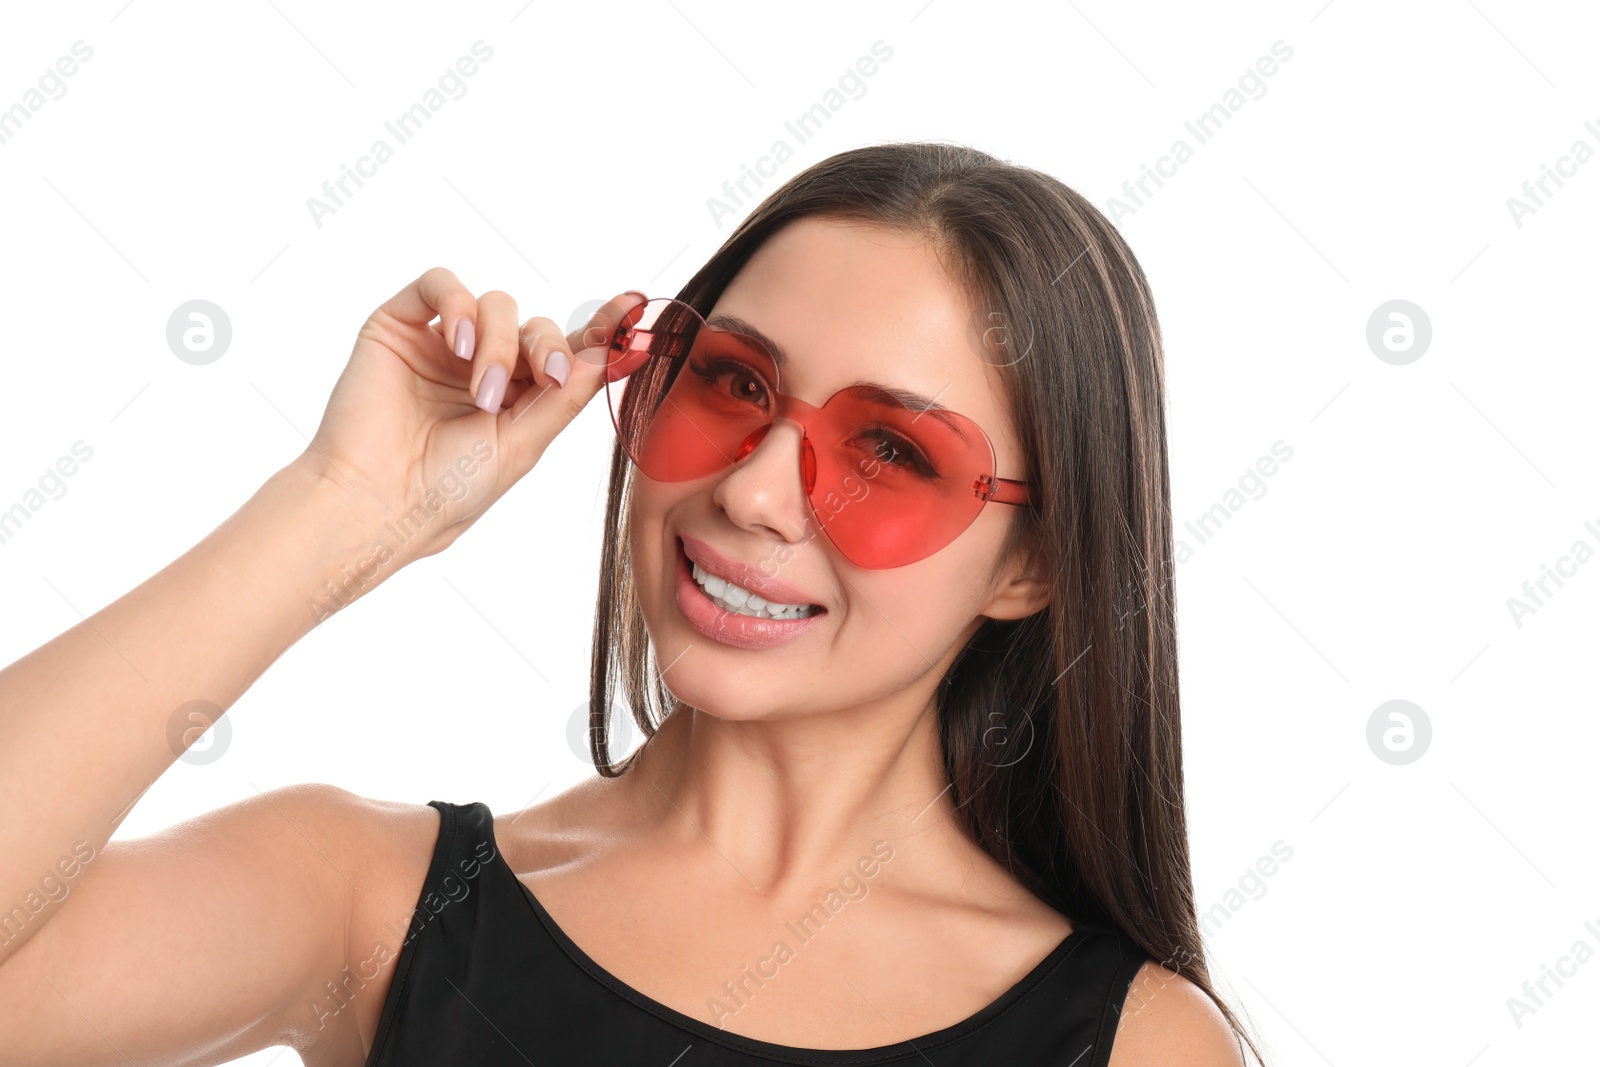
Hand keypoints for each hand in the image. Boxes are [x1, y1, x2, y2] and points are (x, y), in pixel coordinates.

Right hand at [298, 267, 644, 566]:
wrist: (378, 501)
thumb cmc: (446, 488)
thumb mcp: (524, 442)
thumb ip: (566, 396)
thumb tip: (611, 355)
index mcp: (518, 399)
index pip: (567, 352)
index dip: (601, 329)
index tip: (633, 307)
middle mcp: (481, 367)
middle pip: (537, 325)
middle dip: (548, 347)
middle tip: (548, 378)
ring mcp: (441, 345)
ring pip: (495, 305)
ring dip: (501, 342)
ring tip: (483, 391)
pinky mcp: (399, 326)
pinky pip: (439, 284)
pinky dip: (457, 305)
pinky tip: (458, 344)